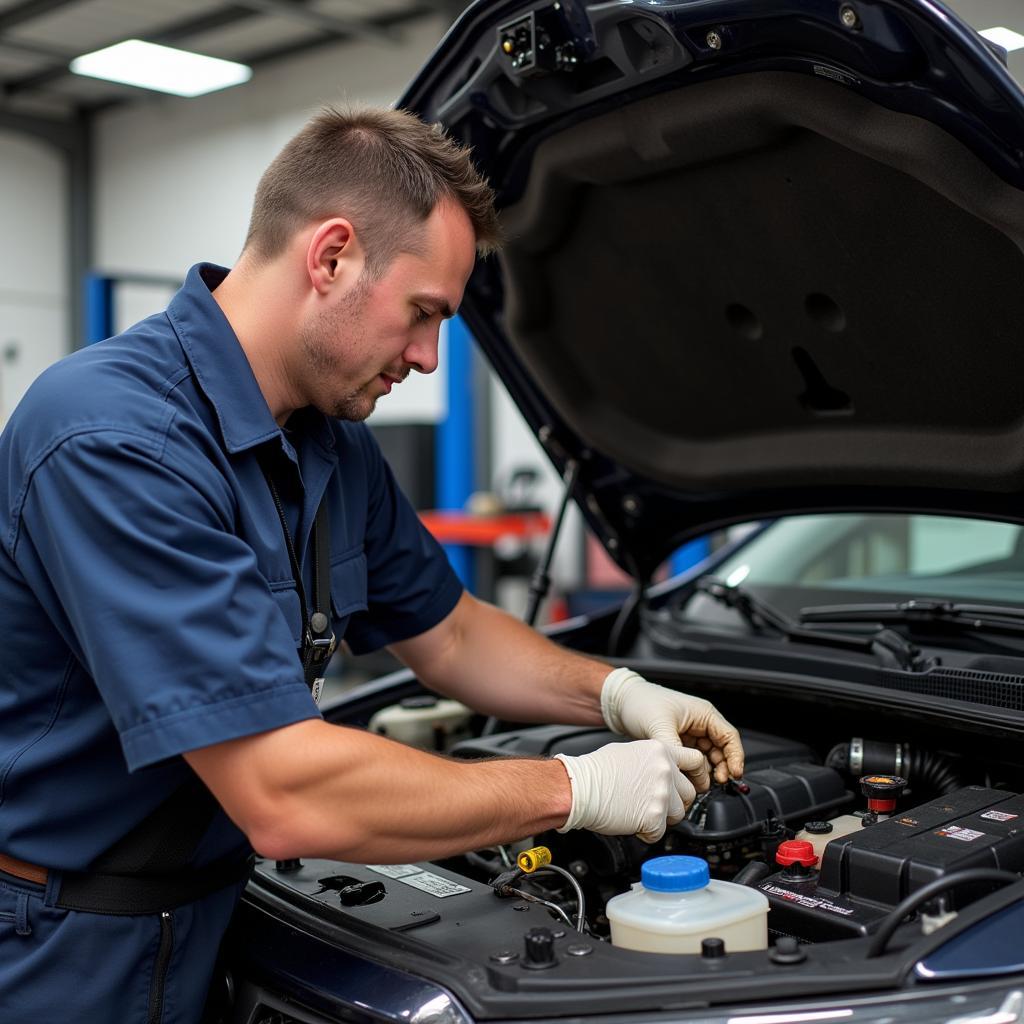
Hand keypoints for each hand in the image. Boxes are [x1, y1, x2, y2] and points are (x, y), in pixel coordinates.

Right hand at [553, 739, 694, 842]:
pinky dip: (646, 832)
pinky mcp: (654, 816)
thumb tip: (658, 769)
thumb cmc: (595, 771)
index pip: (696, 761)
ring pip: (678, 814)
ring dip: (662, 818)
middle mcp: (664, 770)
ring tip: (640, 812)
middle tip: (658, 804)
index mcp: (660, 751)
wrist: (579, 787)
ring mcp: (661, 793)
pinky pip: (659, 832)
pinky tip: (631, 821)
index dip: (695, 776)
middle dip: (676, 802)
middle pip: (689, 793)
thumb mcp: (629, 751)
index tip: (693, 783)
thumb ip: (651, 760)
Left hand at [601, 668, 743, 791]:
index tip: (733, 774)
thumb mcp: (660, 726)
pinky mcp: (679, 743)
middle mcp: (700, 723)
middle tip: (716, 783)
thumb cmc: (641, 702)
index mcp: (703, 713)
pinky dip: (694, 770)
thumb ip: (675, 750)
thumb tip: (685, 772)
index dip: (735, 757)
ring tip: (699, 783)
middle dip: (721, 768)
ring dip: (706, 772)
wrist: (620, 703)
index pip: (729, 737)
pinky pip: (694, 760)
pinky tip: (688, 779)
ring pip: (708, 758)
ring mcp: (690, 734)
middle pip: (722, 751)